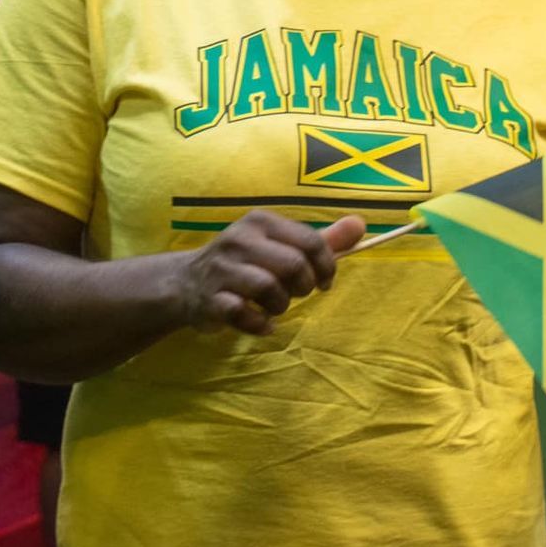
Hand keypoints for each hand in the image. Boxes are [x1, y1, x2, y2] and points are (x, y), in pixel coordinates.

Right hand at [175, 210, 363, 335]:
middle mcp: (239, 239)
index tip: (323, 281)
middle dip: (303, 287)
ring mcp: (222, 269)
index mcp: (260, 222)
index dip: (326, 266)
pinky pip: (243, 314)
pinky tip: (260, 323)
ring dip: (280, 306)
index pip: (309, 241)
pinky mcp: (210, 299)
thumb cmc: (243, 264)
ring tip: (273, 307)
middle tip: (294, 294)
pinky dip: (258, 325)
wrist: (184, 283)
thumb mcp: (279, 245)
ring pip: (269, 289)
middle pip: (293, 265)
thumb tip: (361, 224)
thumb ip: (321, 239)